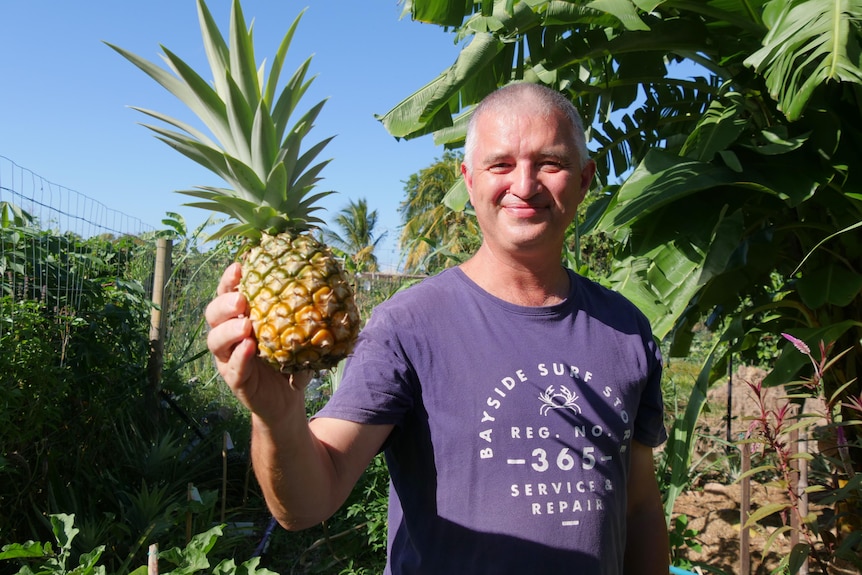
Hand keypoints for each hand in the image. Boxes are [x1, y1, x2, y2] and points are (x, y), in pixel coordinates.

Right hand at [205, 262, 311, 422]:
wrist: (289, 397)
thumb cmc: (290, 357)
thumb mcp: (296, 332)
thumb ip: (302, 311)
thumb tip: (328, 283)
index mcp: (241, 316)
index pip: (228, 294)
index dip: (229, 279)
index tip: (240, 266)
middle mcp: (229, 335)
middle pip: (214, 314)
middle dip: (224, 303)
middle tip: (242, 299)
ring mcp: (228, 358)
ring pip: (215, 341)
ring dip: (228, 330)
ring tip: (246, 325)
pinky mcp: (235, 380)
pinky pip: (232, 368)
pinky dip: (239, 357)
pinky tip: (249, 348)